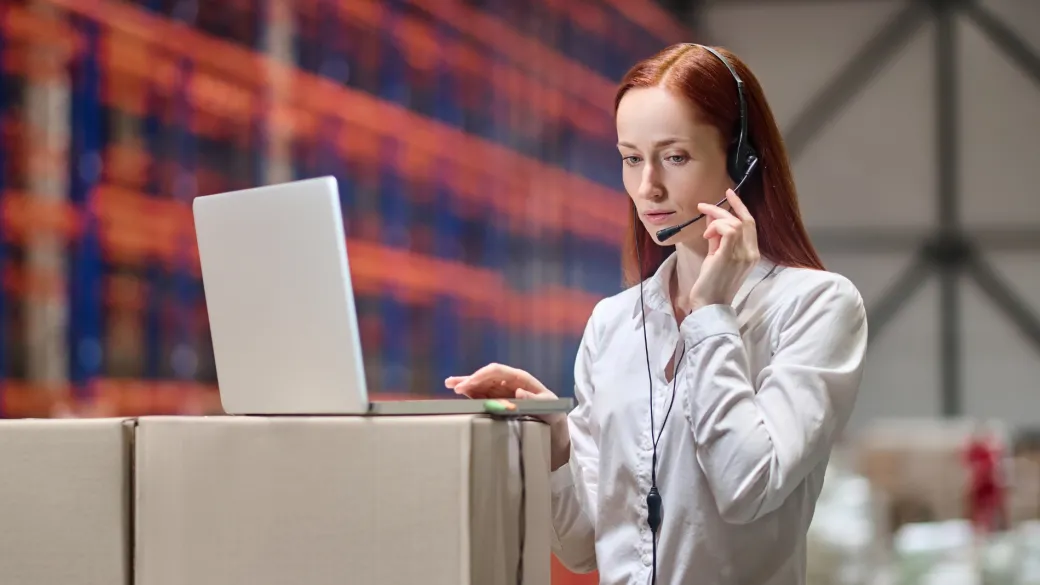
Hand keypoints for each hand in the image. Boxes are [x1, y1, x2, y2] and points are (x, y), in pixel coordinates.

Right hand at [446, 362, 556, 400]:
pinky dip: (471, 393)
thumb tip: (518, 393)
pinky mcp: (500, 400)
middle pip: (485, 376)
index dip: (481, 375)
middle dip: (469, 379)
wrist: (555, 424)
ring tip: (450, 384)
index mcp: (520, 378)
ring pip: (481, 384)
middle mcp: (509, 382)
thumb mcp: (548, 405)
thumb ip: (533, 400)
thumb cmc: (553, 411)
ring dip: (466, 384)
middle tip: (453, 386)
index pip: (496, 371)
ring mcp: (503, 391)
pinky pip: (483, 395)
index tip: (468, 384)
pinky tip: (461, 392)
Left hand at [689, 189, 759, 310]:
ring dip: (716, 221)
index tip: (729, 194)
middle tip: (704, 206)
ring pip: (735, 223)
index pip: (750, 224)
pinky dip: (716, 227)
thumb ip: (718, 238)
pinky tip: (707, 236)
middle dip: (725, 208)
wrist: (709, 305)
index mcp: (752, 254)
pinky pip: (729, 230)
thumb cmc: (711, 283)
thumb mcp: (717, 256)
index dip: (740, 207)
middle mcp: (752, 253)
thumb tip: (712, 218)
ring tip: (705, 234)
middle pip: (744, 220)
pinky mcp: (730, 256)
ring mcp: (744, 255)